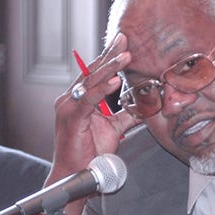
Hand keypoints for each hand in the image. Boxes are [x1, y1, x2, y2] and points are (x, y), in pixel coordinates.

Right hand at [46, 33, 138, 214]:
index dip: (109, 57)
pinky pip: (88, 100)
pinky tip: (115, 80)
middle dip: (110, 54)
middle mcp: (71, 99)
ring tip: (126, 56)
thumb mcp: (114, 130)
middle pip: (93, 71)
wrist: (75, 175)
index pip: (96, 73)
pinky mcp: (71, 118)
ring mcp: (68, 107)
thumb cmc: (89, 154)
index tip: (124, 42)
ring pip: (91, 82)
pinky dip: (102, 89)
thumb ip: (126, 116)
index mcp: (80, 99)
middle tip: (125, 39)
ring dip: (110, 67)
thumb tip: (145, 107)